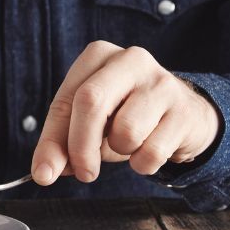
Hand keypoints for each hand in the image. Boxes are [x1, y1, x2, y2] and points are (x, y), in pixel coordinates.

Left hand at [30, 41, 220, 185]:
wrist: (186, 116)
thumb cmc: (127, 115)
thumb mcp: (91, 123)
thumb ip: (64, 144)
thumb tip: (45, 172)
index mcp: (98, 56)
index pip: (64, 100)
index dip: (51, 141)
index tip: (44, 174)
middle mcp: (130, 60)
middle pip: (91, 102)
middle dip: (80, 147)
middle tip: (84, 173)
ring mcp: (161, 82)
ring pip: (125, 131)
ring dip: (120, 151)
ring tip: (128, 143)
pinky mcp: (184, 110)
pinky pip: (152, 152)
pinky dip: (144, 163)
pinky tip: (150, 149)